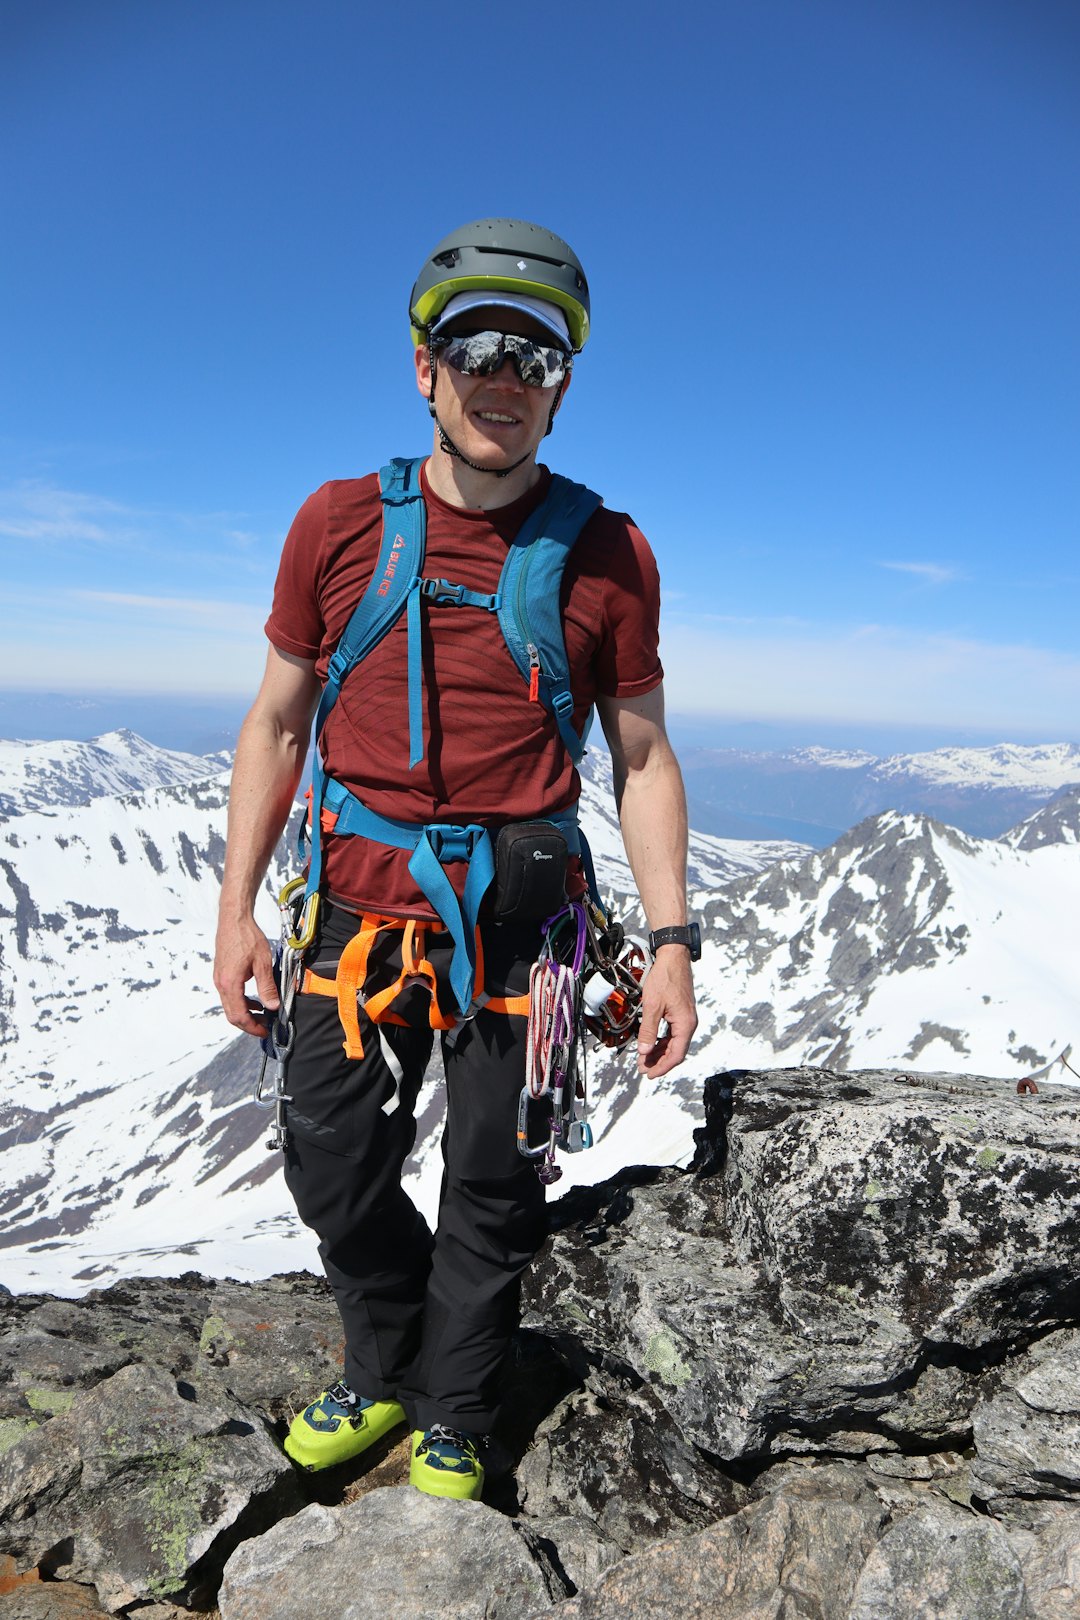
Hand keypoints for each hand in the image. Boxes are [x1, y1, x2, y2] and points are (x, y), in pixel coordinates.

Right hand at [213, 913, 278, 1037]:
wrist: (233, 919)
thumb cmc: (247, 937)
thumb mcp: (263, 963)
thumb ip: (268, 987)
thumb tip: (273, 1007)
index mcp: (230, 983)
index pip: (239, 1016)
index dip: (252, 1027)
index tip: (265, 1031)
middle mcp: (221, 984)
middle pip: (232, 1015)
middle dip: (249, 1024)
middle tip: (265, 1027)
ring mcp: (219, 979)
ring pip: (230, 1006)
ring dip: (246, 1013)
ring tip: (264, 1014)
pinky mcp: (222, 974)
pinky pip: (230, 995)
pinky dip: (242, 1002)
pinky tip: (256, 999)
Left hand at [637, 948, 697, 1076]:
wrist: (673, 958)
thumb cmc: (665, 978)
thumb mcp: (652, 1005)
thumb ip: (648, 1030)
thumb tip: (644, 1051)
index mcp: (685, 1024)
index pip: (676, 1054)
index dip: (662, 1067)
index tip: (649, 1074)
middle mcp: (688, 1023)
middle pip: (676, 1051)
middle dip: (659, 1062)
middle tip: (642, 1069)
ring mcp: (685, 1018)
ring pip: (674, 1043)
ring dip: (659, 1052)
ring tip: (644, 1059)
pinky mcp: (681, 1013)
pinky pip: (672, 1034)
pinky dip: (662, 1041)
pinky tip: (651, 1044)